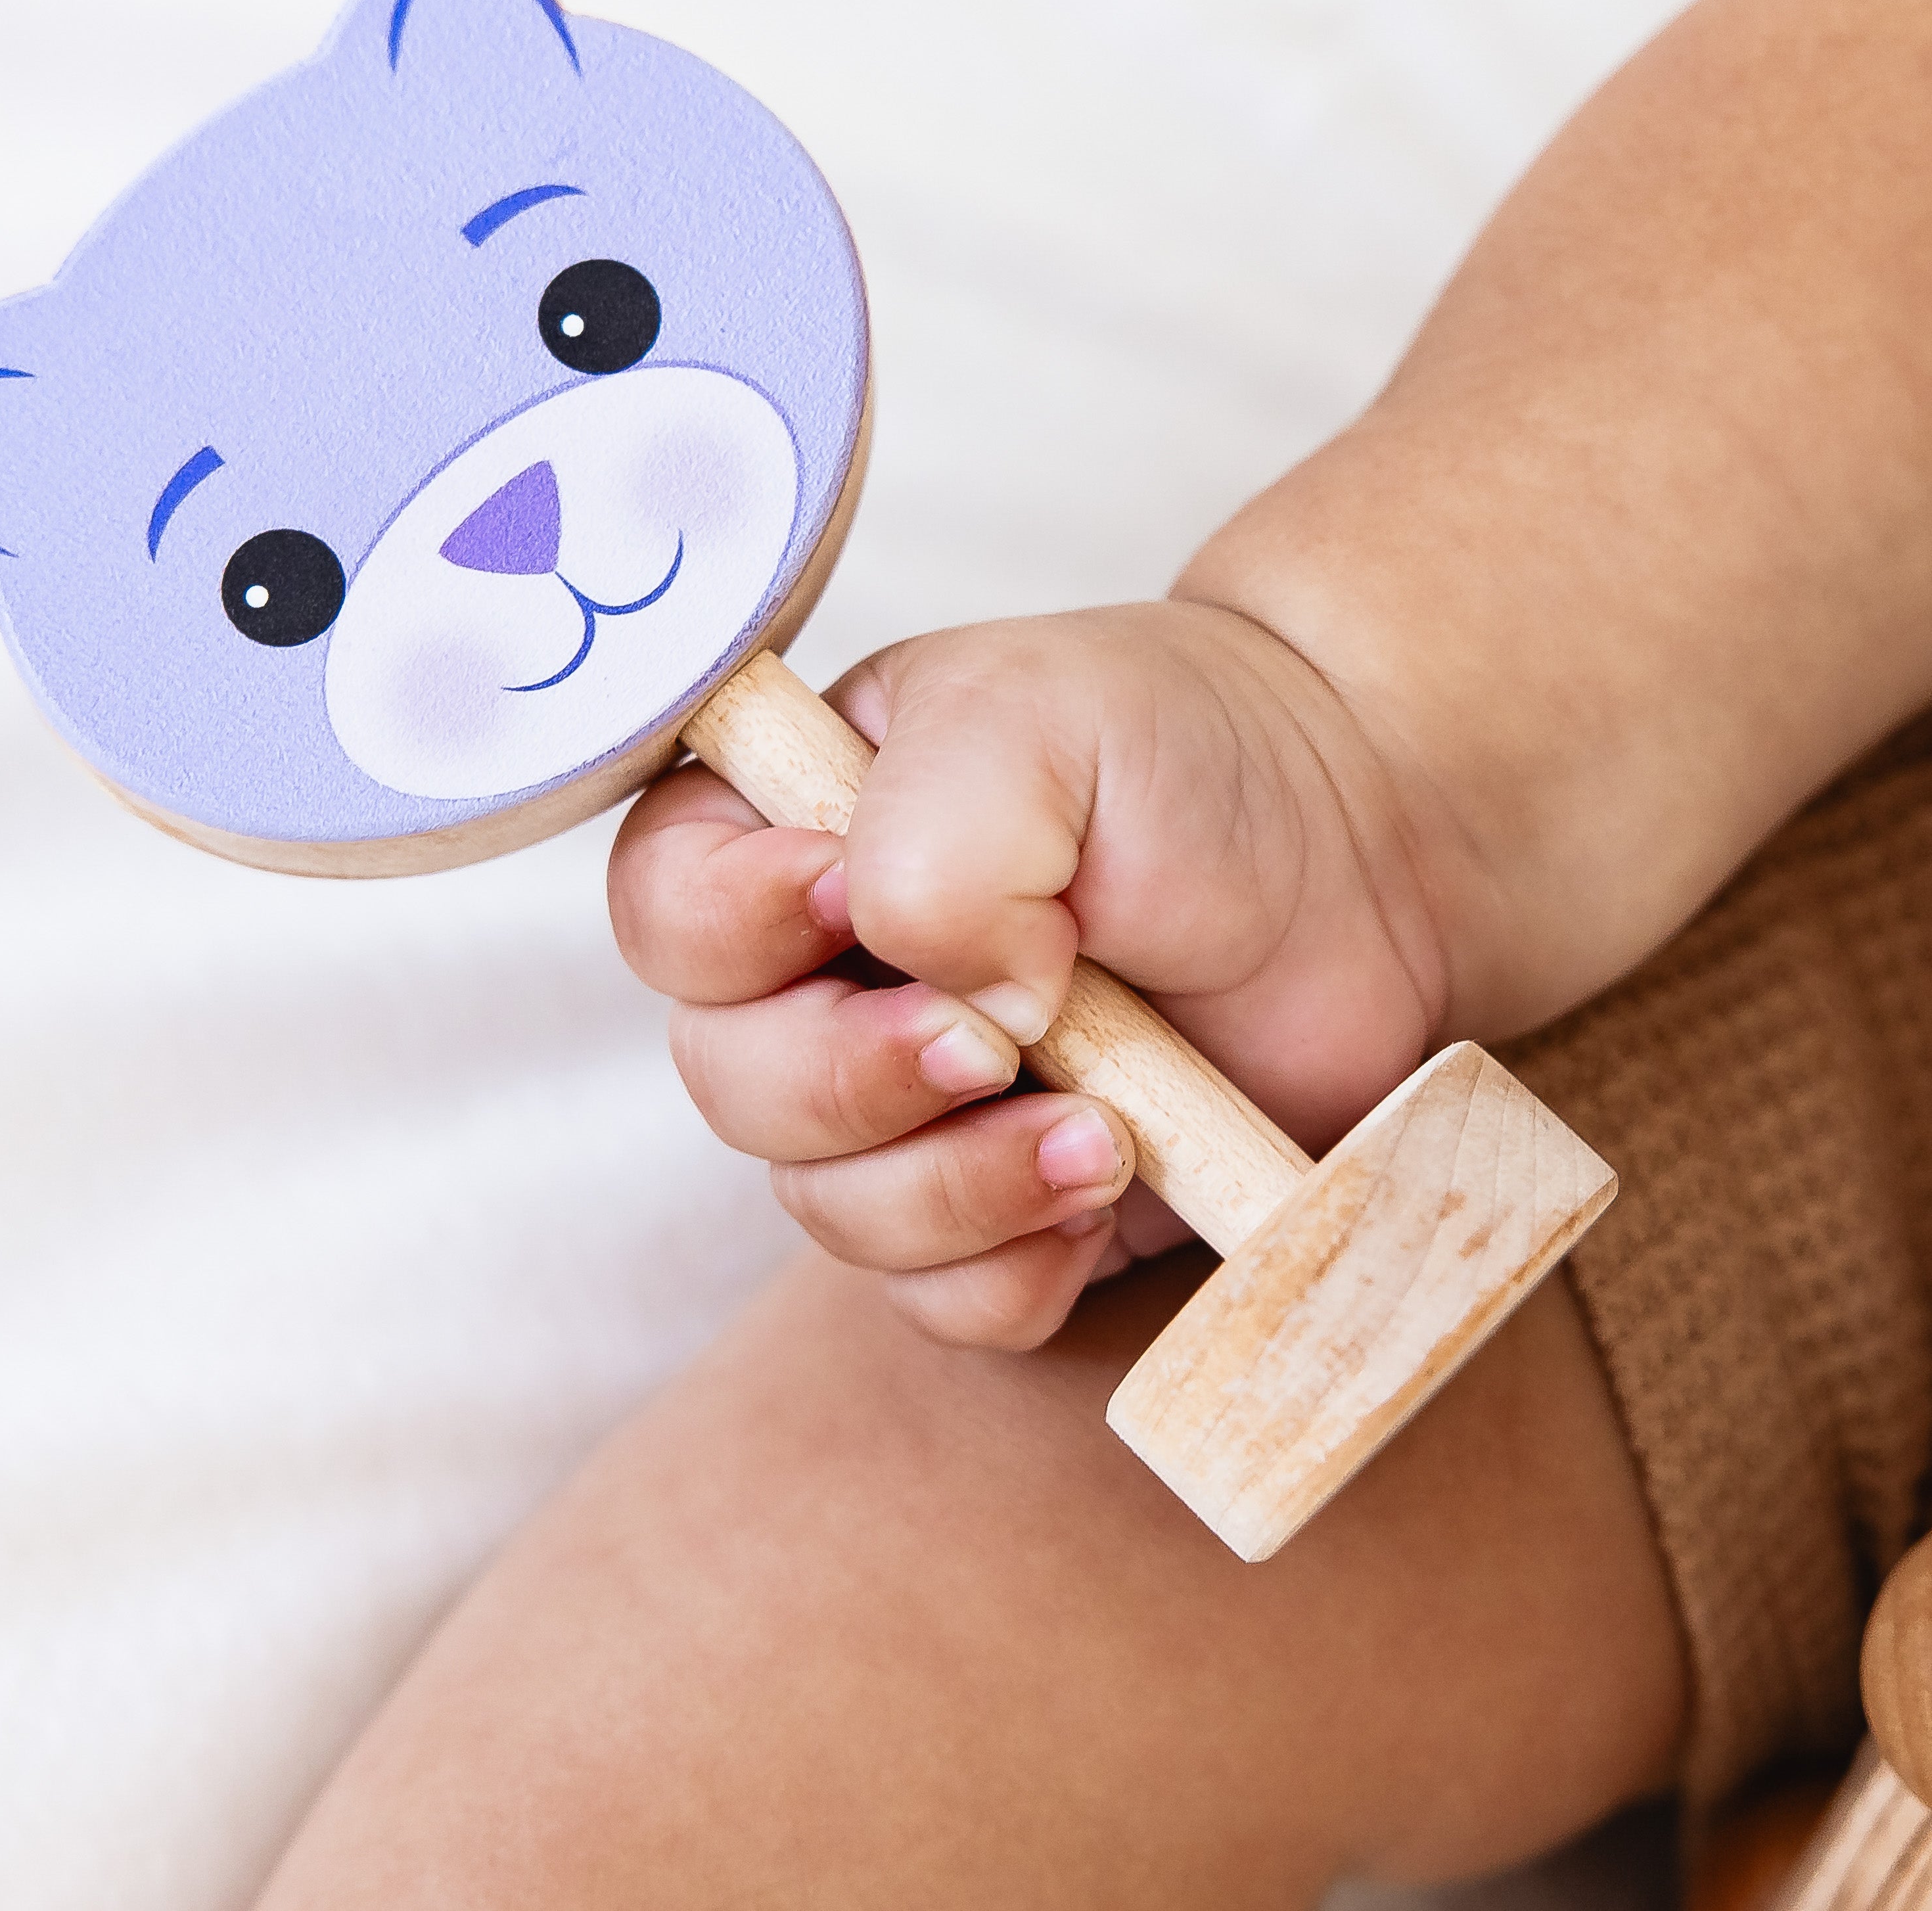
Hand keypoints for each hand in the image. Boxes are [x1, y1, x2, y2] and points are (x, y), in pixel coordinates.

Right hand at [608, 600, 1450, 1348]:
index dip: (731, 931)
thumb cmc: (1184, 752)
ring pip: (830, 1209)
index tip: (850, 898)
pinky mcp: (1004, 1205)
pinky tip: (1112, 1179)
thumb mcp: (1036, 723)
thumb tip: (951, 1008)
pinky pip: (945, 1299)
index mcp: (791, 828)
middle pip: (728, 1081)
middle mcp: (822, 975)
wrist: (1359, 849)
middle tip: (995, 1041)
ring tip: (1102, 1125)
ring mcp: (910, 1104)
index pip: (663, 907)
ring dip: (955, 1188)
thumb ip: (934, 842)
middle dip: (854, 1081)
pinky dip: (1018, 1263)